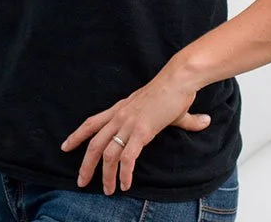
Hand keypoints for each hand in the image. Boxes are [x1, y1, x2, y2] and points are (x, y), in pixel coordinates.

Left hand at [60, 73, 209, 194]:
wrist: (178, 79)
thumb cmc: (174, 90)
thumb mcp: (169, 107)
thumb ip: (184, 120)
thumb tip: (204, 122)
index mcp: (120, 109)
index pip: (91, 122)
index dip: (77, 135)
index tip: (65, 147)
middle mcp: (119, 116)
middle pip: (94, 142)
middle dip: (85, 164)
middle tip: (80, 181)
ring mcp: (129, 123)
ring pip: (108, 153)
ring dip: (105, 175)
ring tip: (107, 190)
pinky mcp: (142, 131)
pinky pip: (127, 157)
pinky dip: (124, 173)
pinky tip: (125, 185)